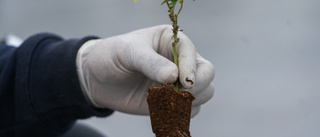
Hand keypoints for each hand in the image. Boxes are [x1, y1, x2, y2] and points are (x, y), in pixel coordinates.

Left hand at [76, 25, 214, 116]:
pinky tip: (160, 110)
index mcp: (173, 41)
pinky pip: (188, 111)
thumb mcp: (128, 52)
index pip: (193, 54)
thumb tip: (174, 76)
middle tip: (175, 93)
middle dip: (196, 85)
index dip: (191, 68)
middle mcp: (180, 60)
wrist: (97, 78)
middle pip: (207, 74)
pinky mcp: (172, 100)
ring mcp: (178, 82)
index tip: (183, 81)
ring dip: (188, 101)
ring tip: (163, 101)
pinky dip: (179, 114)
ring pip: (203, 93)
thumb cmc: (113, 56)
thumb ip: (150, 63)